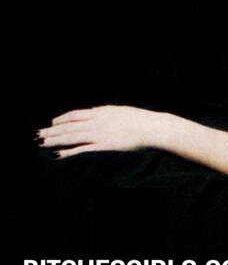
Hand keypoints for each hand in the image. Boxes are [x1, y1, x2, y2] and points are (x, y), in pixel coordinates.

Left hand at [39, 105, 165, 156]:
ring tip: (42, 144)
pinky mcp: (103, 146)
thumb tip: (95, 110)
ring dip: (55, 140)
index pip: (75, 114)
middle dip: (52, 130)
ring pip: (72, 137)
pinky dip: (69, 151)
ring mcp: (99, 134)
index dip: (61, 119)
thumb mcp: (120, 110)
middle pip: (69, 126)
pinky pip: (82, 149)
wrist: (152, 128)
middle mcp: (96, 121)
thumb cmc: (140, 120)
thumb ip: (106, 111)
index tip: (52, 123)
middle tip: (38, 135)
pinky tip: (58, 154)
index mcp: (101, 112)